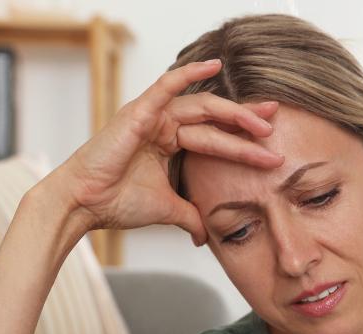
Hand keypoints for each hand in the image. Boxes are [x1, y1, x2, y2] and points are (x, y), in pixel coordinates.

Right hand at [49, 59, 284, 244]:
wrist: (85, 204)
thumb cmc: (117, 202)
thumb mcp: (167, 209)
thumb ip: (191, 217)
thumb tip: (207, 237)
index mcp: (170, 142)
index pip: (215, 134)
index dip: (243, 136)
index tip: (272, 143)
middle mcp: (164, 124)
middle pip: (215, 118)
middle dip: (248, 122)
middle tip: (277, 125)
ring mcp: (152, 115)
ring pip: (202, 108)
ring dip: (234, 113)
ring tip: (263, 122)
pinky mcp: (140, 111)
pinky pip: (168, 85)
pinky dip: (190, 73)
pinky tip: (215, 65)